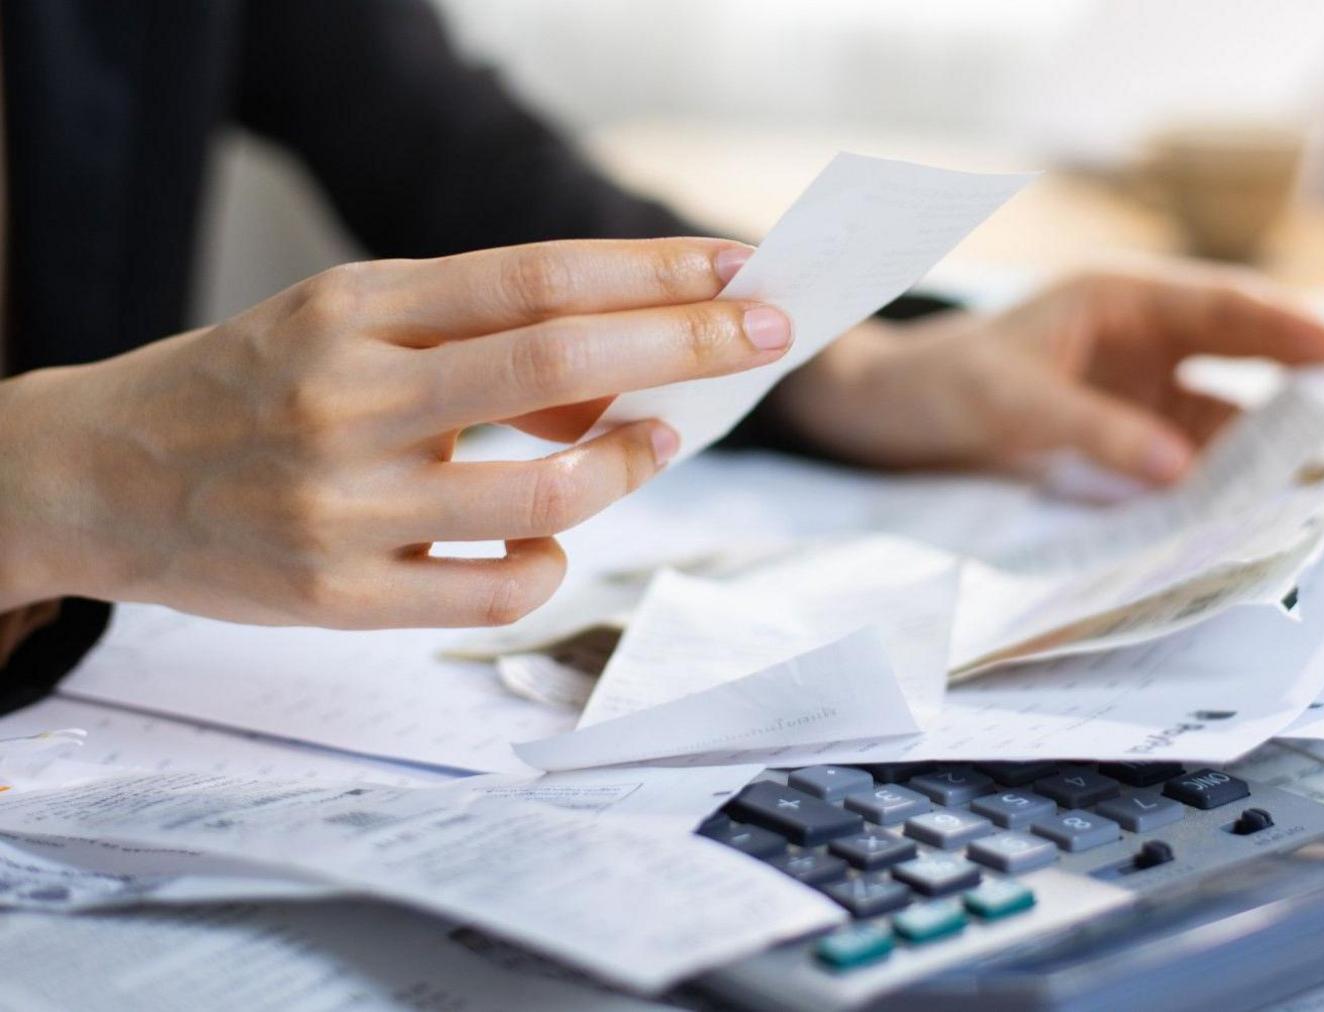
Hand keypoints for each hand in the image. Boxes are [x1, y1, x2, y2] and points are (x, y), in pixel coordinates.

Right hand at [0, 238, 789, 626]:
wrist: (93, 475)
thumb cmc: (246, 390)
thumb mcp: (344, 328)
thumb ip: (475, 344)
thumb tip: (626, 376)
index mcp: (352, 308)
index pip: (534, 275)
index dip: (651, 271)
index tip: (738, 266)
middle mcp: (348, 395)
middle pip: (559, 360)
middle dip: (687, 343)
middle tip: (769, 334)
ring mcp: (343, 504)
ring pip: (542, 493)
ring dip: (630, 464)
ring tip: (662, 439)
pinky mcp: (335, 596)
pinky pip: (493, 592)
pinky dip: (551, 565)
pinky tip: (552, 544)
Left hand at [769, 265, 1323, 483]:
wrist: (882, 417)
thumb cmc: (937, 384)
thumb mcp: (1012, 402)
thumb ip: (1098, 432)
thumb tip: (1183, 472)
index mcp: (1118, 298)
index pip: (1221, 306)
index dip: (1289, 330)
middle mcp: (1138, 338)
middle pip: (1238, 356)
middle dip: (1296, 385)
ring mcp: (1133, 388)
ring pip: (1217, 414)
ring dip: (1256, 447)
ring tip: (1307, 485)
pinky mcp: (1119, 435)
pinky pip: (1182, 456)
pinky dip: (1212, 480)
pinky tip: (1240, 510)